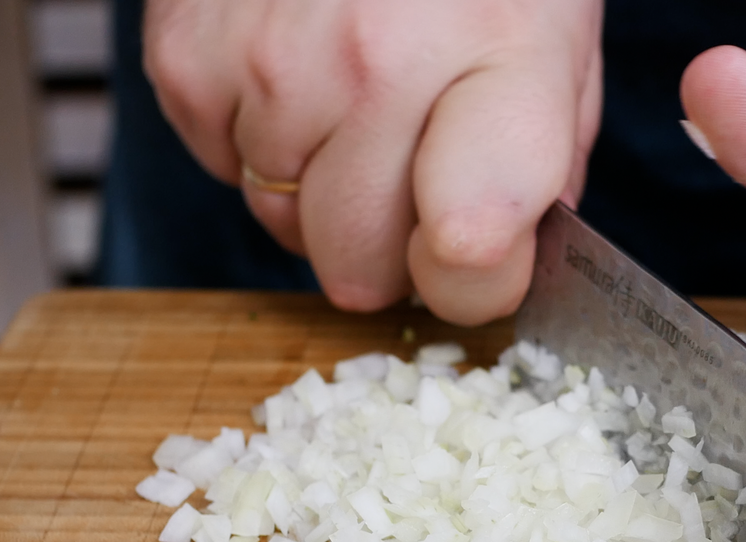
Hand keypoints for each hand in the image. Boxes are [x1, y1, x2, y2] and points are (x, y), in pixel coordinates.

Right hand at [145, 0, 602, 321]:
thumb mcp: (557, 54)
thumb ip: (545, 171)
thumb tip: (498, 272)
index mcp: (501, 61)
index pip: (470, 248)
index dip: (476, 284)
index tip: (475, 255)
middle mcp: (379, 62)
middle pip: (358, 269)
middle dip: (385, 248)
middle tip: (409, 174)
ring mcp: (273, 62)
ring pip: (282, 227)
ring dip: (317, 191)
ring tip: (353, 101)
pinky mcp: (188, 56)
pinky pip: (222, 170)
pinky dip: (256, 142)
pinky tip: (298, 76)